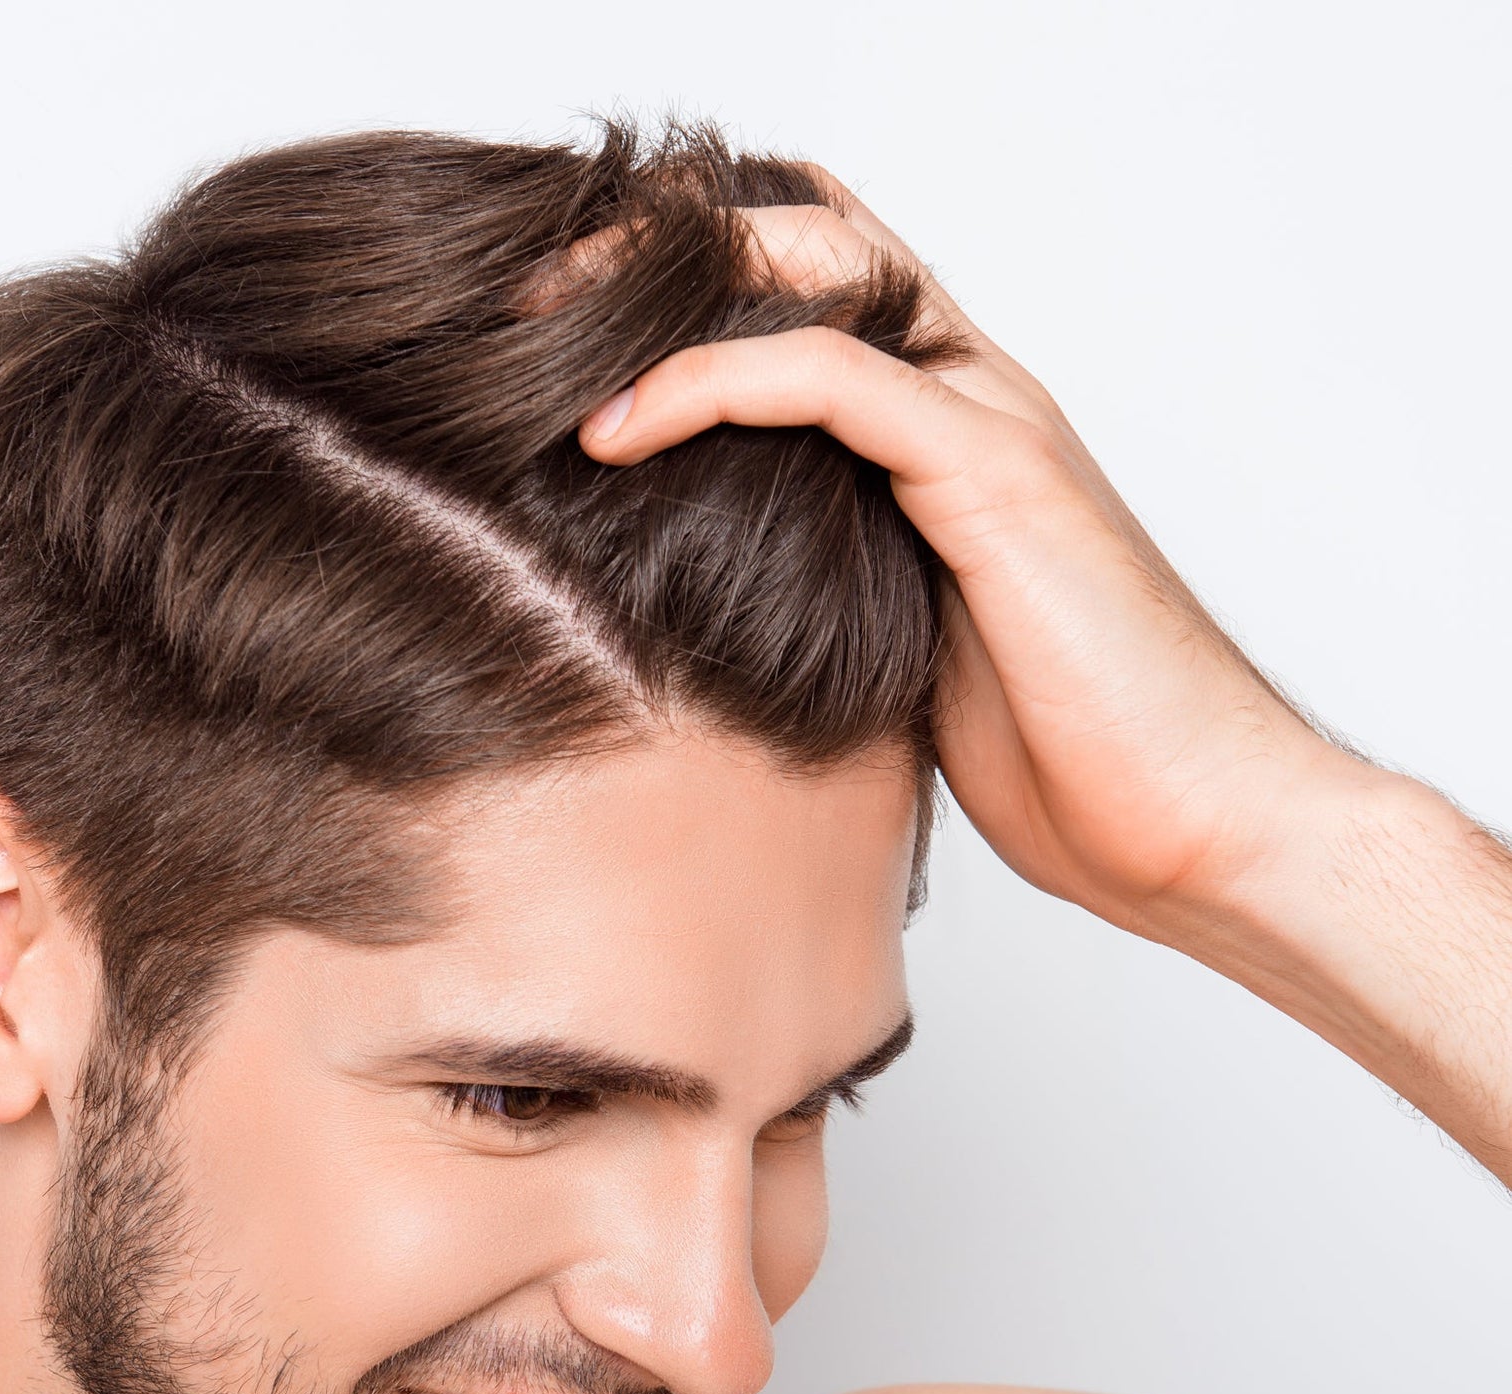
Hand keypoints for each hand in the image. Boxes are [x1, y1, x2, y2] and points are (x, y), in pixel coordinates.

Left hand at [578, 174, 1511, 1185]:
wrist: (1193, 823)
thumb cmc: (1065, 760)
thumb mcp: (895, 656)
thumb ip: (825, 591)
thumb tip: (701, 609)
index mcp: (944, 435)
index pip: (814, 293)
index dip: (692, 284)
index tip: (558, 340)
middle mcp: (971, 397)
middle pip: (808, 239)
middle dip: (659, 247)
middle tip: (528, 302)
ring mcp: (991, 422)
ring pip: (822, 270)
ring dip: (667, 285)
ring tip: (538, 332)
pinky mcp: (997, 476)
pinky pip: (839, 379)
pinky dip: (716, 381)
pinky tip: (617, 427)